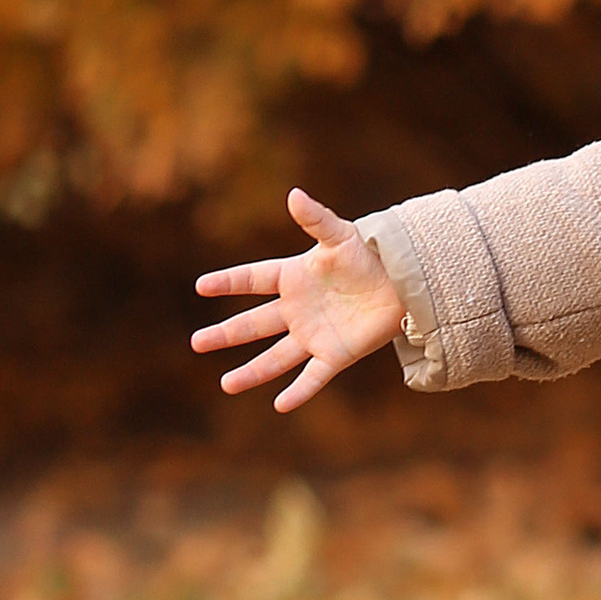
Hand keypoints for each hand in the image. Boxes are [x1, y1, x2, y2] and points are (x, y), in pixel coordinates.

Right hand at [191, 190, 404, 410]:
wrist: (404, 280)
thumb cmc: (370, 254)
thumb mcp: (341, 236)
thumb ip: (316, 220)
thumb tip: (294, 194)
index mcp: (293, 277)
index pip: (252, 279)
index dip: (228, 282)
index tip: (201, 285)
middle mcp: (297, 309)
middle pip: (255, 324)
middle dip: (226, 334)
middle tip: (196, 343)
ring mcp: (314, 334)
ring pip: (276, 357)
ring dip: (252, 372)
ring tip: (226, 385)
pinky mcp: (336, 354)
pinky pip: (313, 376)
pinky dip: (299, 391)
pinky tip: (280, 405)